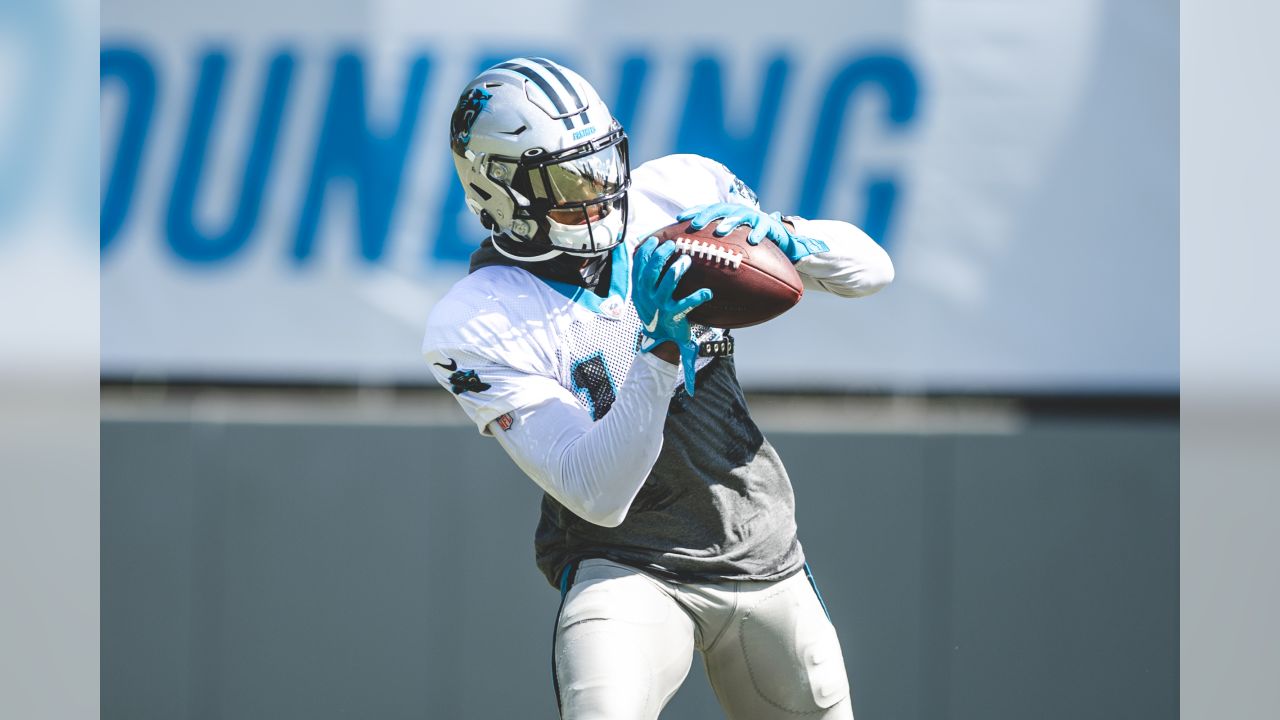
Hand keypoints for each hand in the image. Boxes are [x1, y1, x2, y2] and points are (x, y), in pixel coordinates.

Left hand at [631, 237, 713, 395]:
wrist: (651, 330)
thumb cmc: (674, 334)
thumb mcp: (685, 347)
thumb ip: (690, 364)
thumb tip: (694, 393)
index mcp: (671, 314)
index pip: (684, 307)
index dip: (696, 299)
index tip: (708, 293)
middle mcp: (657, 302)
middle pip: (665, 284)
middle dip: (675, 272)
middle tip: (685, 259)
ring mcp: (645, 292)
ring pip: (650, 272)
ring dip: (660, 258)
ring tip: (670, 245)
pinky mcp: (638, 284)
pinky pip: (639, 266)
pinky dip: (644, 254)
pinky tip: (653, 240)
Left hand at [676, 202, 826, 262]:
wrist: (779, 240)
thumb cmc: (749, 244)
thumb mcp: (732, 244)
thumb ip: (715, 247)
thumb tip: (691, 260)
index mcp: (727, 214)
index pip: (707, 209)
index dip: (693, 212)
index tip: (678, 219)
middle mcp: (738, 212)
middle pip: (720, 209)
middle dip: (707, 215)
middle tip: (695, 225)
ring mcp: (753, 217)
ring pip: (740, 215)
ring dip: (729, 222)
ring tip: (721, 230)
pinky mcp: (769, 224)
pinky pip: (763, 227)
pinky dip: (757, 233)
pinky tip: (752, 240)